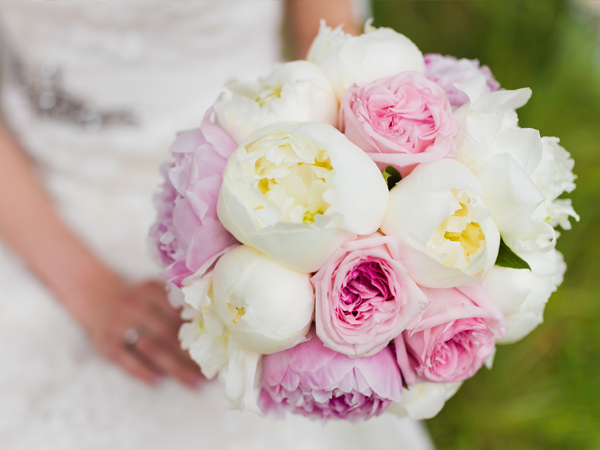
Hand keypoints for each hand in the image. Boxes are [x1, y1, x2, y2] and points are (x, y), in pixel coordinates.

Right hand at [74, 278, 202, 387]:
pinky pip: (125, 359)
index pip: (181, 314)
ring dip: (174, 367)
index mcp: (152, 290)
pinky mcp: (104, 341)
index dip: (201, 334)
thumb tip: (212, 330)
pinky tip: (158, 381)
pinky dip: (142, 371)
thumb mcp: (154, 292)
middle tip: (211, 373)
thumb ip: (176, 304)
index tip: (219, 350)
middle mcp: (134, 304)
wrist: (94, 294)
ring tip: (194, 381)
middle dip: (192, 355)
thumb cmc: (137, 299)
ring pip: (151, 348)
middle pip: (169, 333)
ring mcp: (118, 323)